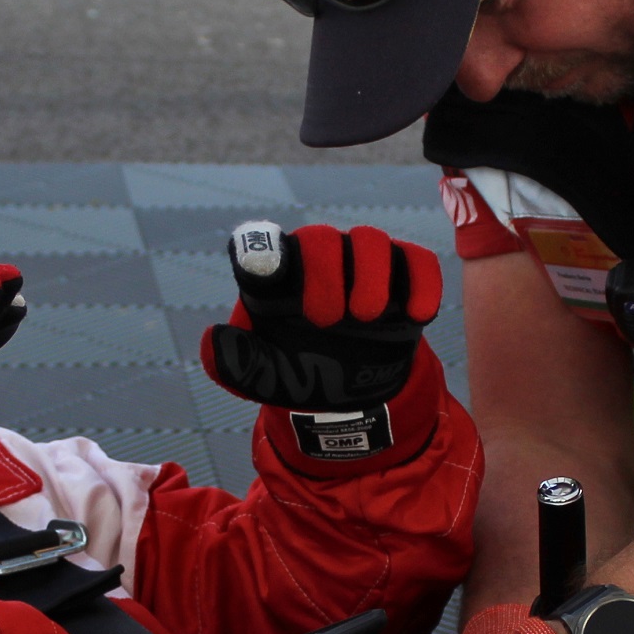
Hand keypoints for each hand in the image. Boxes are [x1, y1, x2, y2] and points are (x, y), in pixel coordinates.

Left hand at [201, 221, 440, 414]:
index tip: (263, 263)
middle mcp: (319, 263)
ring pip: (371, 240)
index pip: (263, 250)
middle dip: (325, 275)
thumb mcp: (265, 379)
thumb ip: (235, 365)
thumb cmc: (303, 374)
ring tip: (365, 317)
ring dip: (370, 276)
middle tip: (324, 320)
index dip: (262, 250)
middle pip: (321, 238)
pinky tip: (415, 316)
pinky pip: (418, 261)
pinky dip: (421, 284)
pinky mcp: (403, 277)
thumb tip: (212, 339)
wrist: (354, 395)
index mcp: (278, 282)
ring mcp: (362, 266)